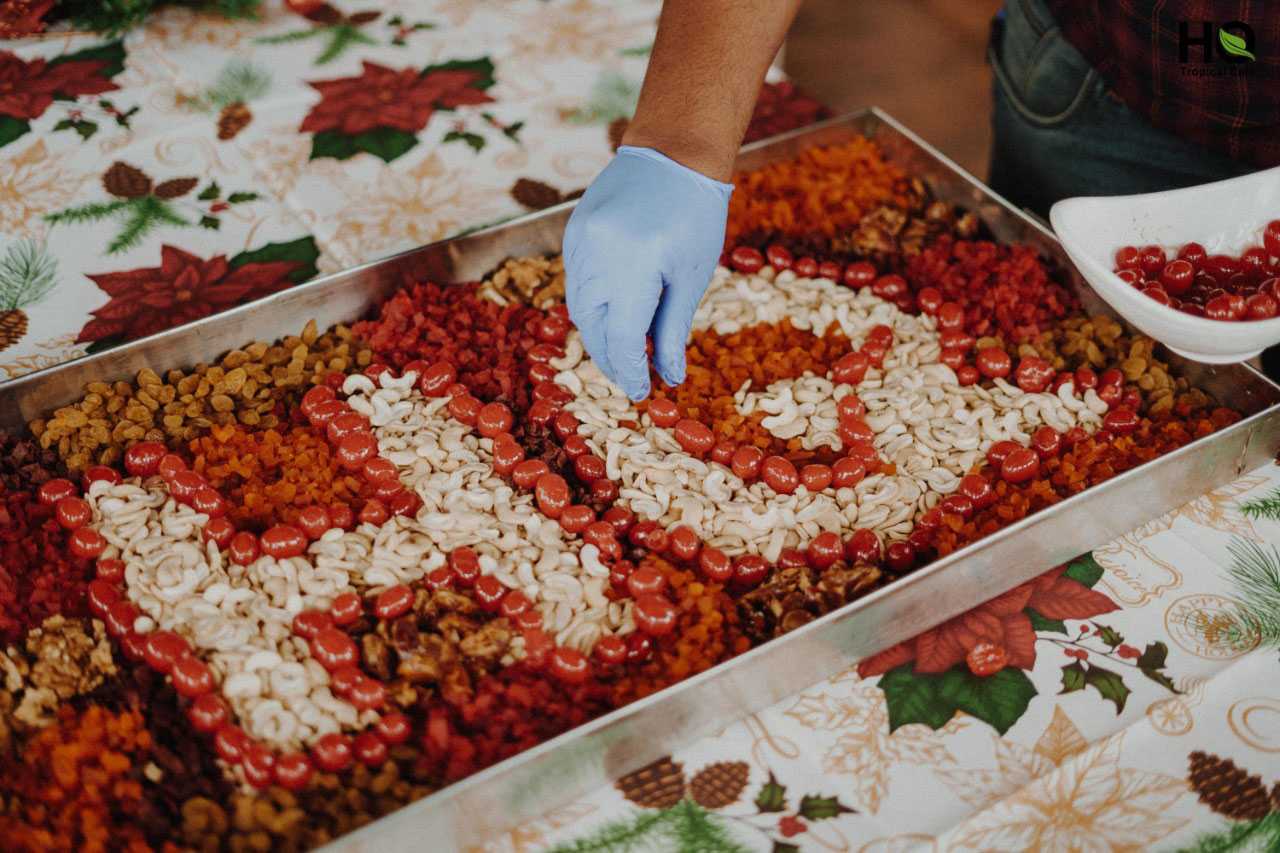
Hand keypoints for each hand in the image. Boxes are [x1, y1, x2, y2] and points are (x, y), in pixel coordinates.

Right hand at [564, 146, 732, 400]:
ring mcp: (578, 242)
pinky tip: (613, 315)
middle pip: (593, 326)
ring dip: (599, 335)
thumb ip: (673, 328)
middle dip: (611, 358)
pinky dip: (593, 305)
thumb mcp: (692, 275)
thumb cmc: (694, 213)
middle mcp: (597, 254)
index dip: (631, 371)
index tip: (642, 392)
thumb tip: (667, 376)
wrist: (671, 150)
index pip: (622, 337)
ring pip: (579, 307)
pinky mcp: (572, 233)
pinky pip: (576, 282)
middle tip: (632, 379)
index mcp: (635, 265)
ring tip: (624, 353)